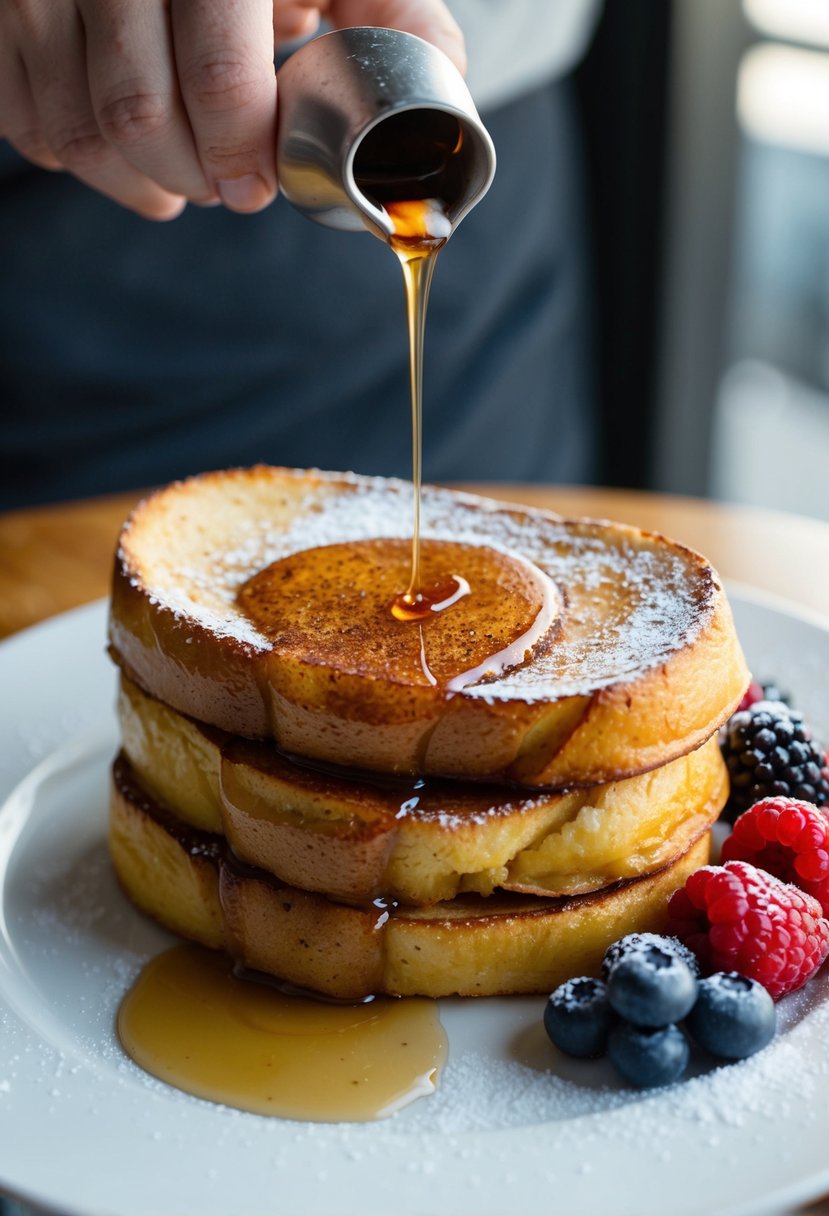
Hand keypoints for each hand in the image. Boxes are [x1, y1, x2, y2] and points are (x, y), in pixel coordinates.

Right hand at [0, 0, 464, 220]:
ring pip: (74, 128)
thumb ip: (393, 20)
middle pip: (136, 112)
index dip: (238, 153)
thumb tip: (437, 121)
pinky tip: (113, 151)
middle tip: (227, 188)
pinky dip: (68, 155)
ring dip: (133, 182)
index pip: (215, 75)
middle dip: (192, 177)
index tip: (257, 187)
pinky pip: (20, 117)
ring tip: (178, 184)